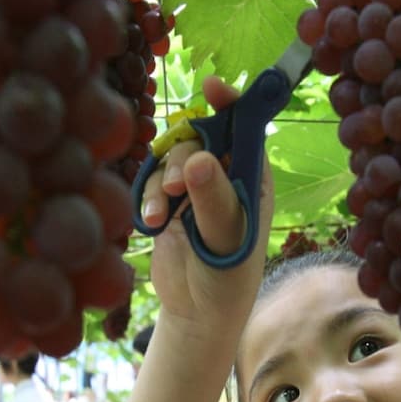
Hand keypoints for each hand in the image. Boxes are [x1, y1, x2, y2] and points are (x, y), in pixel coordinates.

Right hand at [138, 77, 274, 335]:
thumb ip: (213, 199)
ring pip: (171, 159)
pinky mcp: (168, 205)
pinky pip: (151, 182)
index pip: (245, 129)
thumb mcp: (226, 239)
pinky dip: (147, 199)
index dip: (231, 104)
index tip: (212, 87)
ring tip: (159, 215)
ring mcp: (195, 190)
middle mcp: (225, 178)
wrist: (197, 314)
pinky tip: (149, 224)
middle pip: (200, 139)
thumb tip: (199, 158)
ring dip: (160, 183)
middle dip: (183, 157)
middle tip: (176, 187)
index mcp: (253, 179)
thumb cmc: (227, 278)